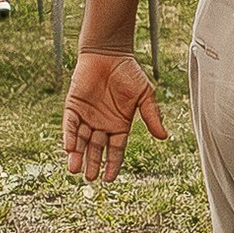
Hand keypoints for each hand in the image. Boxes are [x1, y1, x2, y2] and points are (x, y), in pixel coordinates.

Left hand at [63, 51, 165, 186]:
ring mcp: (86, 116)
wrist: (110, 53)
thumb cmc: (129, 72)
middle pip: (96, 149)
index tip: (108, 179)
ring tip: (75, 170)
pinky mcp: (73, 106)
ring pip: (81, 141)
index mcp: (119, 125)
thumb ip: (151, 116)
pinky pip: (70, 125)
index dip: (112, 165)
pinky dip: (69, 136)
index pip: (115, 150)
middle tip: (89, 178)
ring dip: (78, 155)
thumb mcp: (144, 96)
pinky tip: (69, 148)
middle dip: (93, 163)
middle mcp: (102, 124)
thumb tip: (164, 136)